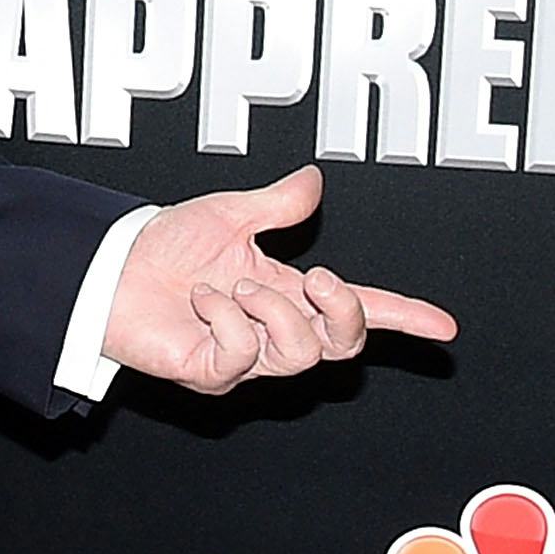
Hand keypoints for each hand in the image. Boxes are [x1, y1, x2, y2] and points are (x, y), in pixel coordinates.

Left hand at [101, 165, 455, 393]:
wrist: (109, 269)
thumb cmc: (163, 247)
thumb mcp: (229, 214)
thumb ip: (276, 204)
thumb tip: (316, 179)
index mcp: (287, 296)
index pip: (356, 312)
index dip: (402, 318)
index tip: (445, 326)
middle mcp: (272, 332)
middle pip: (342, 345)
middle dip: (342, 310)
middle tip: (314, 278)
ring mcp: (245, 359)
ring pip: (299, 354)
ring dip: (273, 310)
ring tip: (234, 287)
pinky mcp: (211, 374)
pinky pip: (242, 354)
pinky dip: (224, 318)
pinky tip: (199, 301)